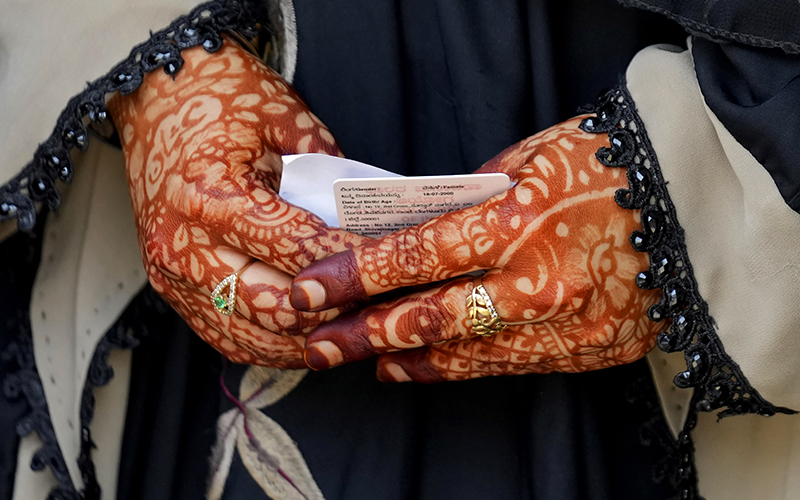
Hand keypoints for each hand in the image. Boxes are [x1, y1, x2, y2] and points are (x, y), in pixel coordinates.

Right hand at [109, 37, 367, 366]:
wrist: (155, 99)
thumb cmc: (218, 99)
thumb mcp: (284, 116)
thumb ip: (327, 169)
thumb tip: (367, 216)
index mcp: (210, 196)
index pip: (297, 250)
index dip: (350, 261)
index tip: (389, 260)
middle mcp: (184, 245)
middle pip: (278, 309)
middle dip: (337, 310)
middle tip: (380, 300)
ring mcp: (172, 276)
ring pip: (256, 339)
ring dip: (311, 338)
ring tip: (355, 323)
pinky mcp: (171, 291)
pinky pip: (230, 340)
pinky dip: (275, 345)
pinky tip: (310, 334)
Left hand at [291, 117, 660, 380]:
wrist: (700, 208)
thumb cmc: (611, 165)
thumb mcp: (534, 158)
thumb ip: (474, 196)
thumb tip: (422, 225)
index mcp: (519, 219)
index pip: (416, 256)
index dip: (354, 278)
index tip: (308, 290)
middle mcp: (538, 281)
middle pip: (430, 318)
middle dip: (364, 335)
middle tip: (316, 344)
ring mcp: (565, 325)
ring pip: (465, 354)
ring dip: (405, 358)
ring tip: (363, 358)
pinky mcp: (587, 351)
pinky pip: (508, 368)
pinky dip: (457, 368)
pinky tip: (421, 367)